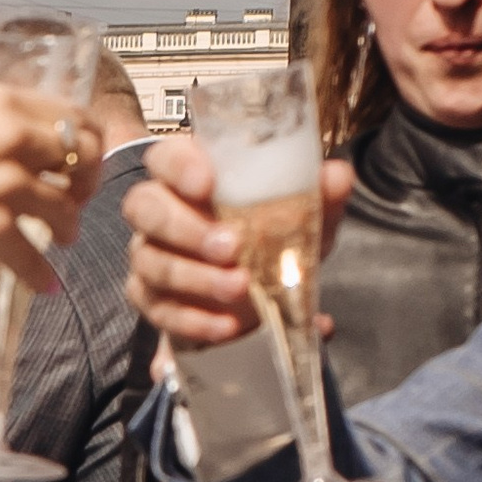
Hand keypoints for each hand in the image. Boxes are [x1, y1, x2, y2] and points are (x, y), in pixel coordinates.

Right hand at [0, 87, 102, 290]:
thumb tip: (39, 138)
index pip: (75, 117)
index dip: (87, 144)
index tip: (79, 165)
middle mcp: (7, 136)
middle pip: (85, 157)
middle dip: (87, 184)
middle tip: (74, 201)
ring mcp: (1, 183)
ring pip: (68, 209)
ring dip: (68, 228)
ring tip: (58, 238)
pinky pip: (37, 258)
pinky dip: (42, 276)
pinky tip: (44, 283)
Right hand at [123, 133, 352, 348]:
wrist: (259, 295)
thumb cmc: (270, 239)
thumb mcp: (302, 220)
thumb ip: (318, 196)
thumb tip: (338, 176)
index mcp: (188, 176)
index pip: (165, 156)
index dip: (178, 167)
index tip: (206, 183)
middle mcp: (159, 211)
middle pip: (144, 206)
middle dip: (185, 227)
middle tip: (232, 247)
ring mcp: (148, 255)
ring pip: (149, 261)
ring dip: (196, 277)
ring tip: (240, 288)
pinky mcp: (152, 299)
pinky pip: (158, 309)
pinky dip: (194, 320)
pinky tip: (226, 325)